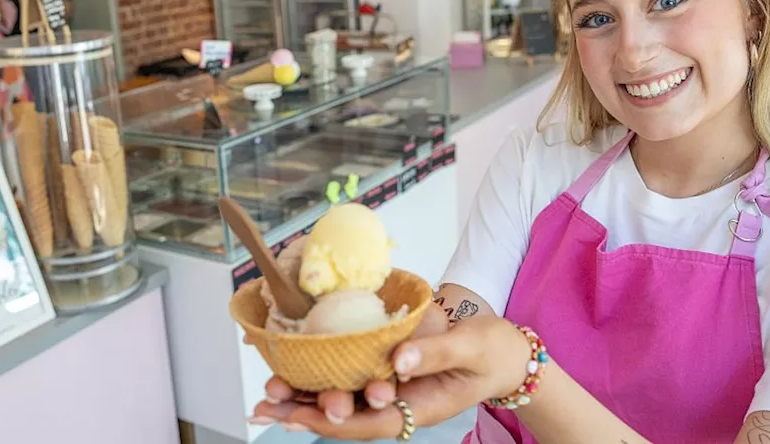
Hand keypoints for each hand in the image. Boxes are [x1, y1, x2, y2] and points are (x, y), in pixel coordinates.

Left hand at [249, 307, 532, 439]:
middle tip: (268, 403)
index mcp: (418, 408)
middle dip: (305, 410)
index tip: (299, 417)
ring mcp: (388, 386)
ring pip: (341, 396)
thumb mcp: (470, 348)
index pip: (368, 422)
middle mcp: (397, 402)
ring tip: (268, 392)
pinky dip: (319, 371)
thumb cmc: (490, 350)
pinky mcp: (383, 366)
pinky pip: (348, 374)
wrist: (501, 347)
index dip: (331, 421)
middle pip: (345, 415)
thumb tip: (399, 360)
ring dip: (304, 395)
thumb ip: (435, 353)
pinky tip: (290, 366)